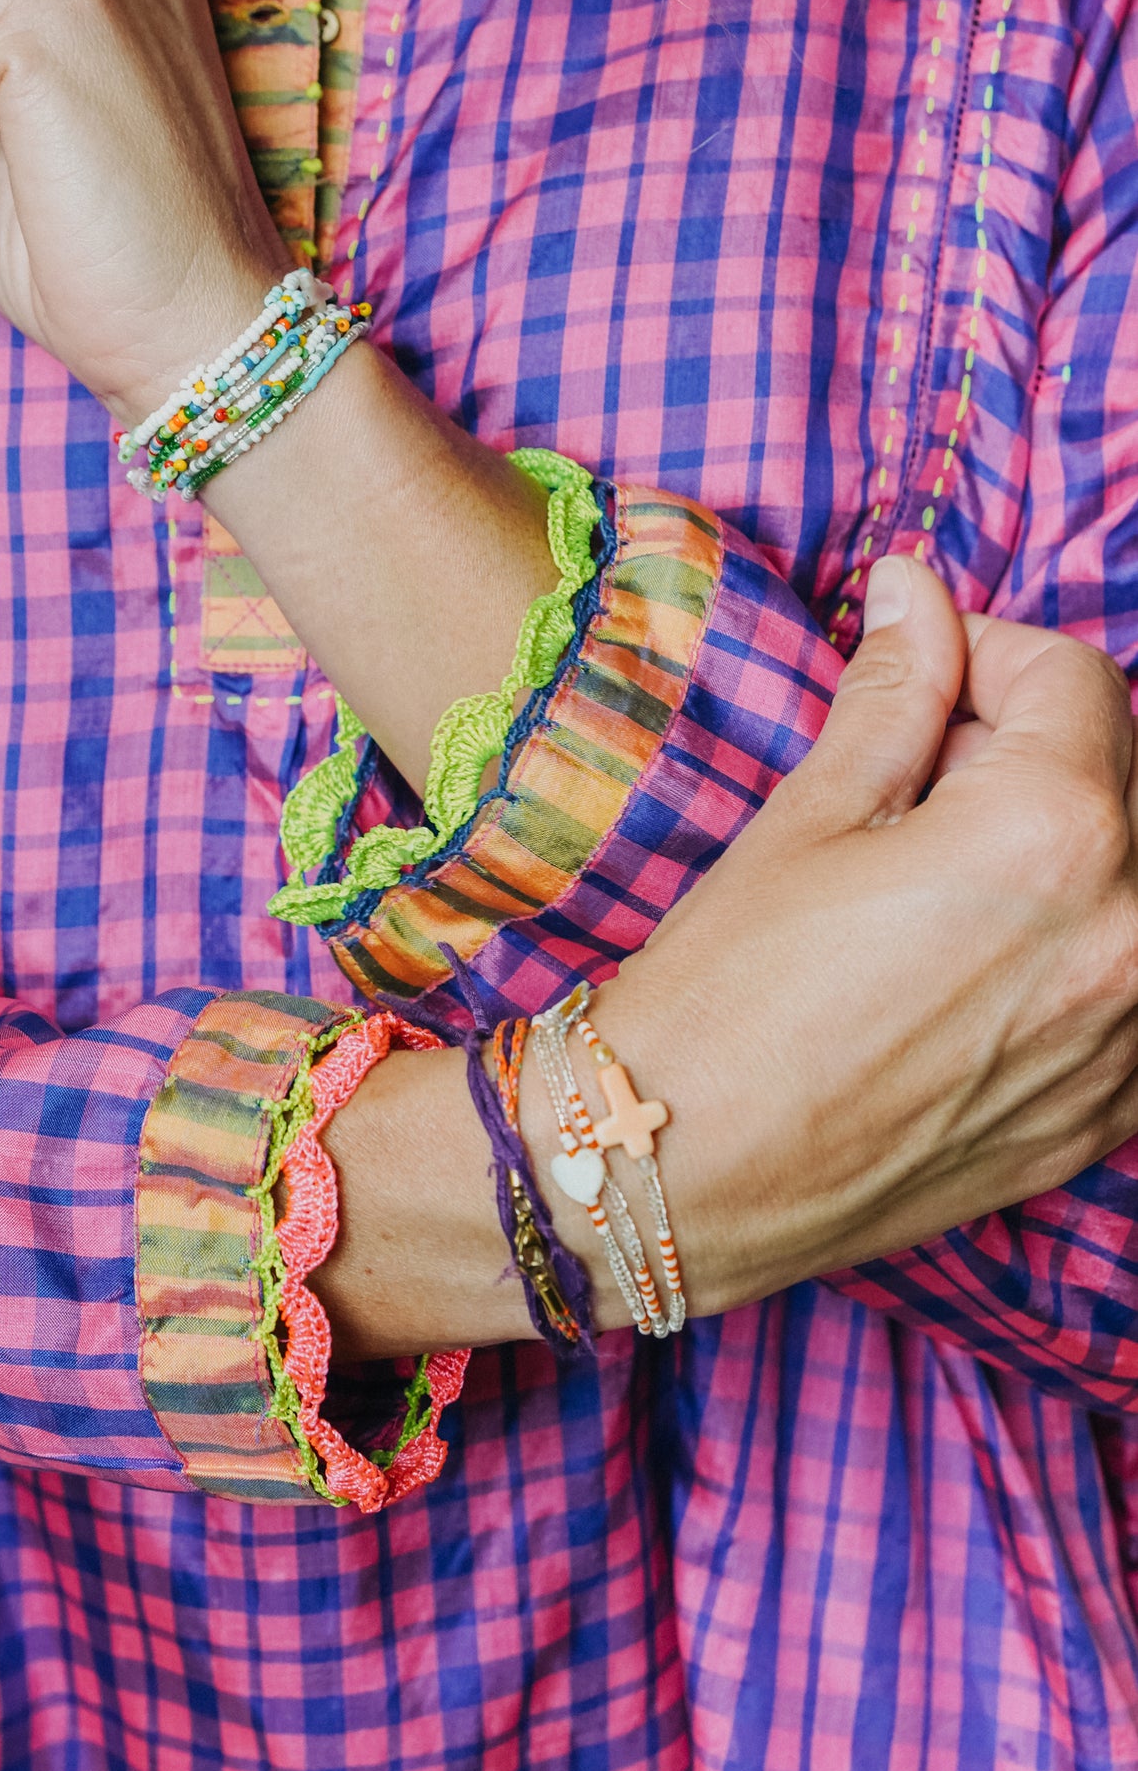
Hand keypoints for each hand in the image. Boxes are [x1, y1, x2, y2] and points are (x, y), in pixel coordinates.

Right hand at [530, 556, 1137, 1320]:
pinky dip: (1081, 949)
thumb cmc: (723, 993)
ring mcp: (1130, 1042)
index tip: (919, 679)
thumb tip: (915, 593)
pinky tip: (975, 963)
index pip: (1077, 681)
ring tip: (942, 873)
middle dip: (1032, 745)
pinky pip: (1133, 993)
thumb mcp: (806, 816)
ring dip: (1061, 847)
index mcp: (1054, 836)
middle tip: (919, 773)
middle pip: (1126, 772)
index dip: (987, 656)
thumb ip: (894, 693)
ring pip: (1133, 882)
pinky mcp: (1105, 1118)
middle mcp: (1130, 938)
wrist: (679, 1178)